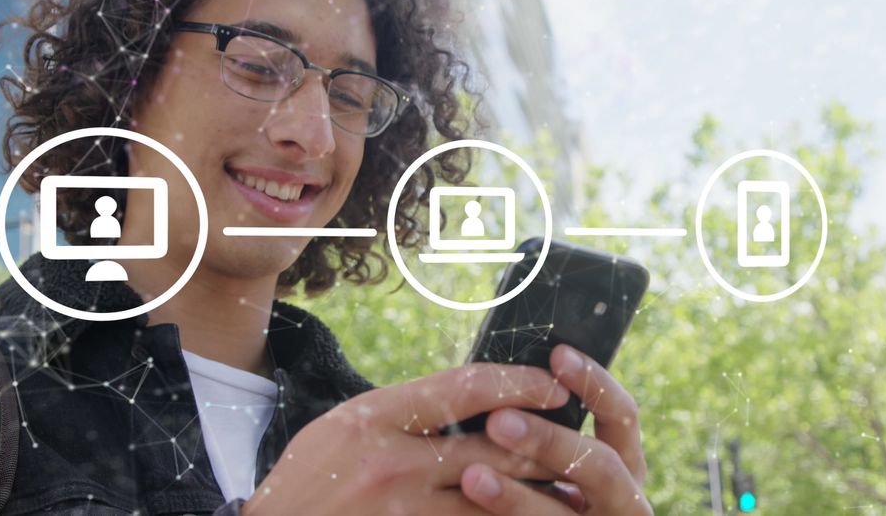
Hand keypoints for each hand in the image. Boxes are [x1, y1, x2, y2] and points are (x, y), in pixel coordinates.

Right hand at [242, 362, 572, 514]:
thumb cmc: (307, 481)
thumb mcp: (343, 427)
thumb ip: (403, 415)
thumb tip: (471, 401)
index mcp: (374, 417)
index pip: (465, 387)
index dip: (520, 382)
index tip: (553, 385)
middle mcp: (392, 463)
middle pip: (493, 447)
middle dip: (545, 444)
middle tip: (578, 440)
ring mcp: (402, 511)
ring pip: (493, 500)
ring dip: (537, 496)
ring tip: (569, 490)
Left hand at [459, 344, 651, 514]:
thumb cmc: (543, 488)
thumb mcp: (557, 459)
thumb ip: (545, 426)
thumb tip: (507, 376)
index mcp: (625, 464)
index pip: (622, 416)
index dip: (594, 383)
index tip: (558, 354)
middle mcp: (626, 501)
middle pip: (600, 466)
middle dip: (549, 441)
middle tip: (498, 421)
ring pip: (562, 513)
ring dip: (517, 495)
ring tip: (473, 476)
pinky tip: (473, 501)